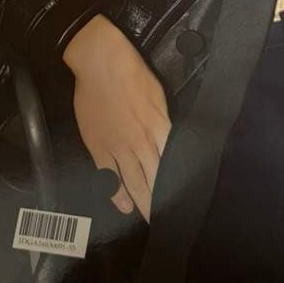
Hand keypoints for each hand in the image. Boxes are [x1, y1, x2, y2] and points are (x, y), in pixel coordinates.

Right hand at [63, 14, 170, 221]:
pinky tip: (124, 206)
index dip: (177, 182)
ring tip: (151, 218)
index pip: (172, 162)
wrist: (102, 63)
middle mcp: (141, 141)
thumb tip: (169, 139)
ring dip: (143, 202)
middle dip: (161, 199)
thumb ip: (163, 122)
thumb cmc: (133, 74)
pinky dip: (117, 193)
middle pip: (155, 177)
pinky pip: (109, 176)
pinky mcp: (98, 147)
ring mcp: (118, 146)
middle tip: (169, 218)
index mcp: (159, 127)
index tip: (185, 198)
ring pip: (134, 181)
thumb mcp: (158, 97)